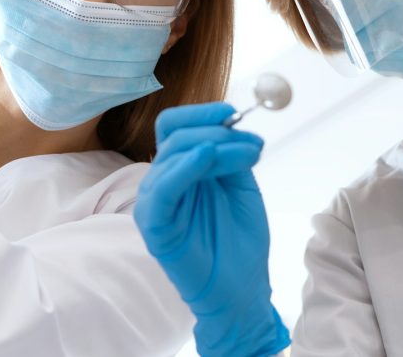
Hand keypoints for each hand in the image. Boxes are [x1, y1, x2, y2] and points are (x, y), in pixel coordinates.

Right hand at [134, 103, 290, 356]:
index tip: (235, 112)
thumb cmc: (239, 241)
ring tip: (248, 157)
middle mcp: (162, 181)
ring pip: (171, 154)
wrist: (242, 290)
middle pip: (173, 134)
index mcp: (180, 170)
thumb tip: (233, 123)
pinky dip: (183, 168)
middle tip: (248, 139)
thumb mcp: (241, 185)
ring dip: (214, 146)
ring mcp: (155, 203)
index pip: (176, 126)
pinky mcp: (154, 226)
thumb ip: (232, 154)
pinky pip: (162, 190)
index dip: (202, 113)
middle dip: (213, 127)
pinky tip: (206, 158)